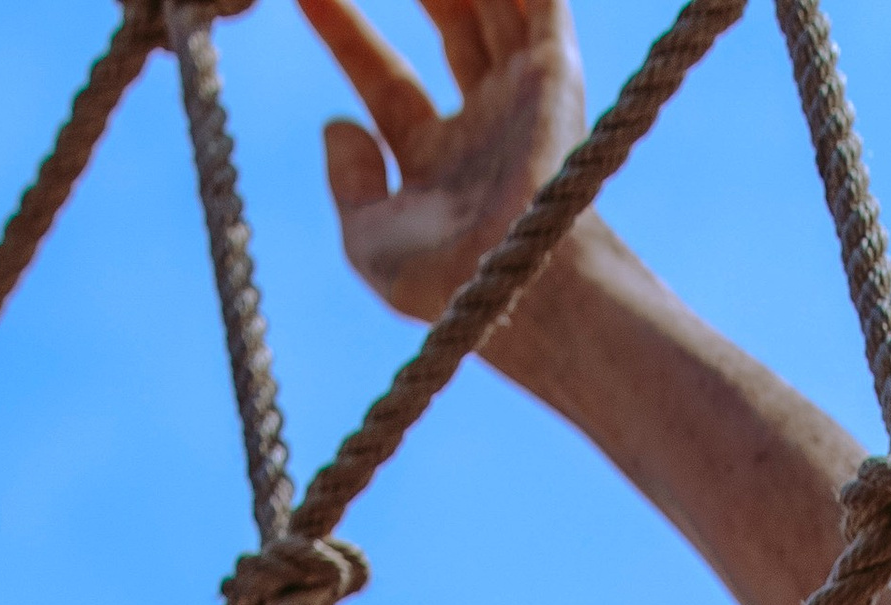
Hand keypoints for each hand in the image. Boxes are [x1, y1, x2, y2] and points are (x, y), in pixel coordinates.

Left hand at [300, 0, 587, 325]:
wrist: (522, 291)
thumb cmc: (449, 285)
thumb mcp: (370, 243)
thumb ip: (348, 183)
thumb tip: (337, 125)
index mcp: (439, 159)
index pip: (384, 75)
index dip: (342, 28)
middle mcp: (483, 120)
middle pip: (441, 19)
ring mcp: (521, 93)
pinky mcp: (553, 71)